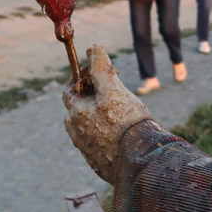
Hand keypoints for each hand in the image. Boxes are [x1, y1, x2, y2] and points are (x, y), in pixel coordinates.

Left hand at [64, 44, 151, 182]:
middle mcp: (76, 134)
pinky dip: (105, 135)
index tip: (99, 72)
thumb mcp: (114, 89)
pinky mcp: (99, 164)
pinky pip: (97, 144)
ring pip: (87, 127)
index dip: (83, 77)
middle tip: (113, 90)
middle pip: (78, 109)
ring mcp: (87, 151)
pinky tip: (122, 133)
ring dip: (97, 116)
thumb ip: (100, 68)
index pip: (69, 90)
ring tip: (119, 112)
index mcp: (76, 114)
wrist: (142, 161)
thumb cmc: (128, 122)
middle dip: (92, 96)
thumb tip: (92, 48)